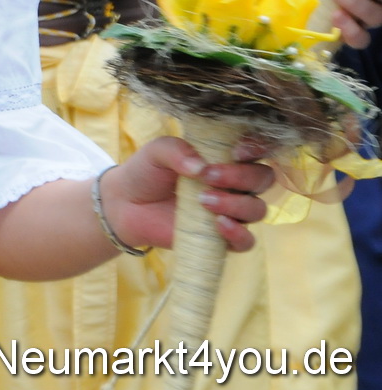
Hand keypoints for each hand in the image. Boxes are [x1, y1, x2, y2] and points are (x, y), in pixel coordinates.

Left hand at [101, 136, 273, 253]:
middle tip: (209, 176)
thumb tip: (200, 166)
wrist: (127, 204)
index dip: (258, 147)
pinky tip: (219, 225)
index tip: (237, 151)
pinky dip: (238, 234)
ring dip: (236, 204)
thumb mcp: (157, 152)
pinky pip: (246, 241)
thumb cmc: (147, 171)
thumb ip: (177, 150)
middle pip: (262, 178)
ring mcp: (231, 211)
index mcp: (225, 157)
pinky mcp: (222, 237)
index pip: (258, 149)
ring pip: (256, 209)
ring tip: (203, 200)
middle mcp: (235, 183)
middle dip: (241, 176)